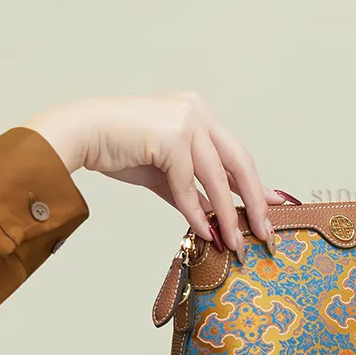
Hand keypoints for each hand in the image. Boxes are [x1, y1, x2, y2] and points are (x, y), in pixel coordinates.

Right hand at [22, 92, 294, 259]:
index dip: (257, 185)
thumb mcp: (166, 172)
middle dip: (255, 202)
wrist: (81, 134)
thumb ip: (193, 190)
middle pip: (239, 163)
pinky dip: (195, 211)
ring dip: (227, 215)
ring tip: (236, 242)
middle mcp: (198, 112)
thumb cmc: (119, 148)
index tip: (274, 206)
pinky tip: (204, 231)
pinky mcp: (170, 136)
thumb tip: (216, 219)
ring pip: (217, 178)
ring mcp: (185, 121)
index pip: (237, 154)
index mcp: (201, 114)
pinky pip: (188, 184)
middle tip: (265, 232)